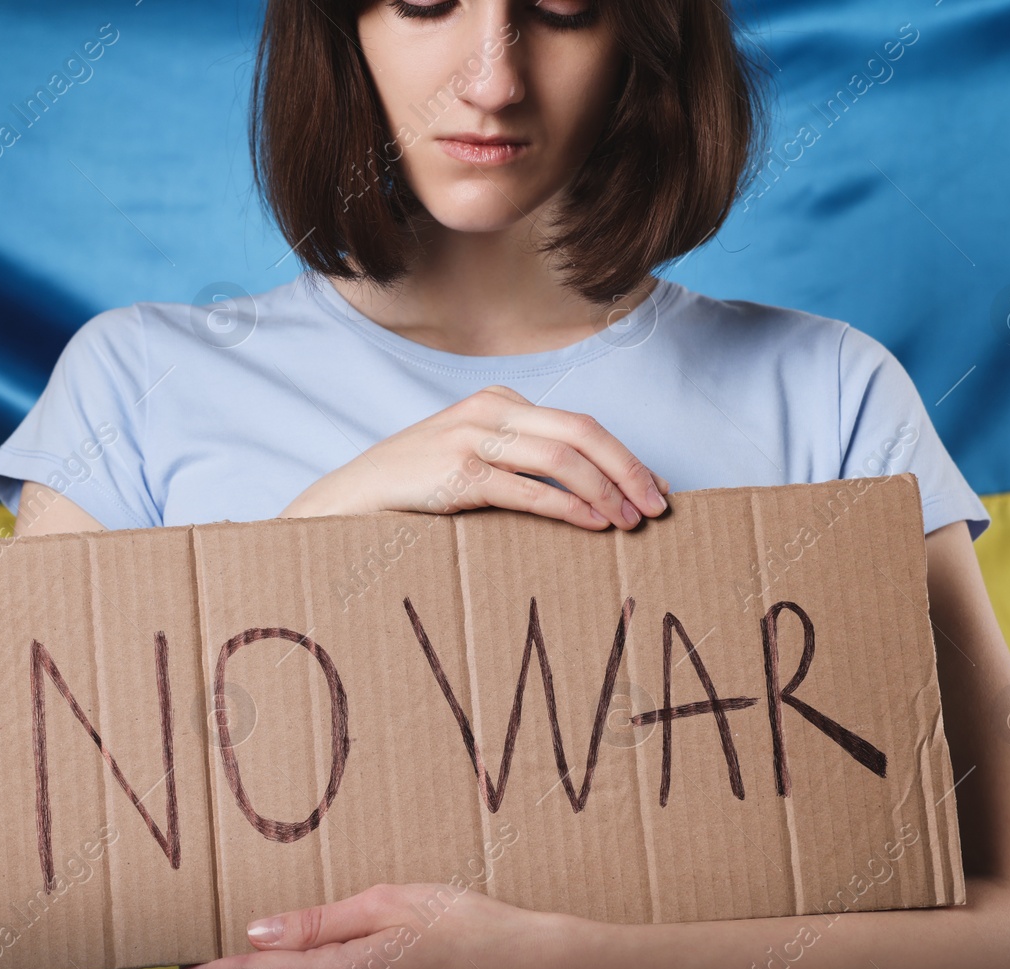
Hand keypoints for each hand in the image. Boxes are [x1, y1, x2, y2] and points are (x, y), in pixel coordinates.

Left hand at [169, 883, 574, 968]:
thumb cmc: (469, 932)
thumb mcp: (389, 905)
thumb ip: (318, 921)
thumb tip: (258, 932)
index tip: (180, 968)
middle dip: (289, 945)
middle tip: (306, 904)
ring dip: (332, 950)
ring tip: (376, 914)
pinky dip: (361, 962)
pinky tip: (400, 938)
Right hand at [279, 385, 669, 530]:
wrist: (351, 497)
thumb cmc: (417, 486)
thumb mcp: (470, 457)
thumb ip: (518, 459)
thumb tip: (588, 491)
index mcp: (498, 402)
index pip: (579, 424)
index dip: (624, 456)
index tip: (655, 487)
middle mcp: (489, 411)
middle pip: (581, 433)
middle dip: (628, 469)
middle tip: (658, 506)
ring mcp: (472, 439)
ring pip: (561, 459)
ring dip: (605, 491)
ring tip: (630, 521)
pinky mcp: (458, 473)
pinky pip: (529, 490)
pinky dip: (568, 507)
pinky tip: (593, 524)